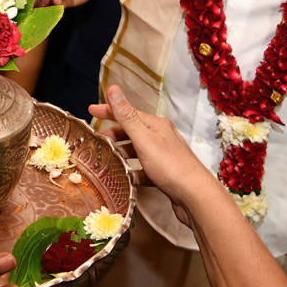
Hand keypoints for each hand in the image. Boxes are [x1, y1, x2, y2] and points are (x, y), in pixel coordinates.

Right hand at [90, 85, 212, 229]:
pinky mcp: (165, 175)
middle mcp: (161, 138)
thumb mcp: (144, 138)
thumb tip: (114, 89)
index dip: (109, 110)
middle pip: (133, 131)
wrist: (195, 197)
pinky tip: (126, 178)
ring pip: (138, 151)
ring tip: (107, 158)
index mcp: (156, 125)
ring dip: (122, 152)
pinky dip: (133, 172)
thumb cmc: (170, 166)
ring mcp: (164, 157)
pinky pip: (144, 170)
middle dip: (114, 134)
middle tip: (97, 139)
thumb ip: (126, 116)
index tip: (91, 110)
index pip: (128, 112)